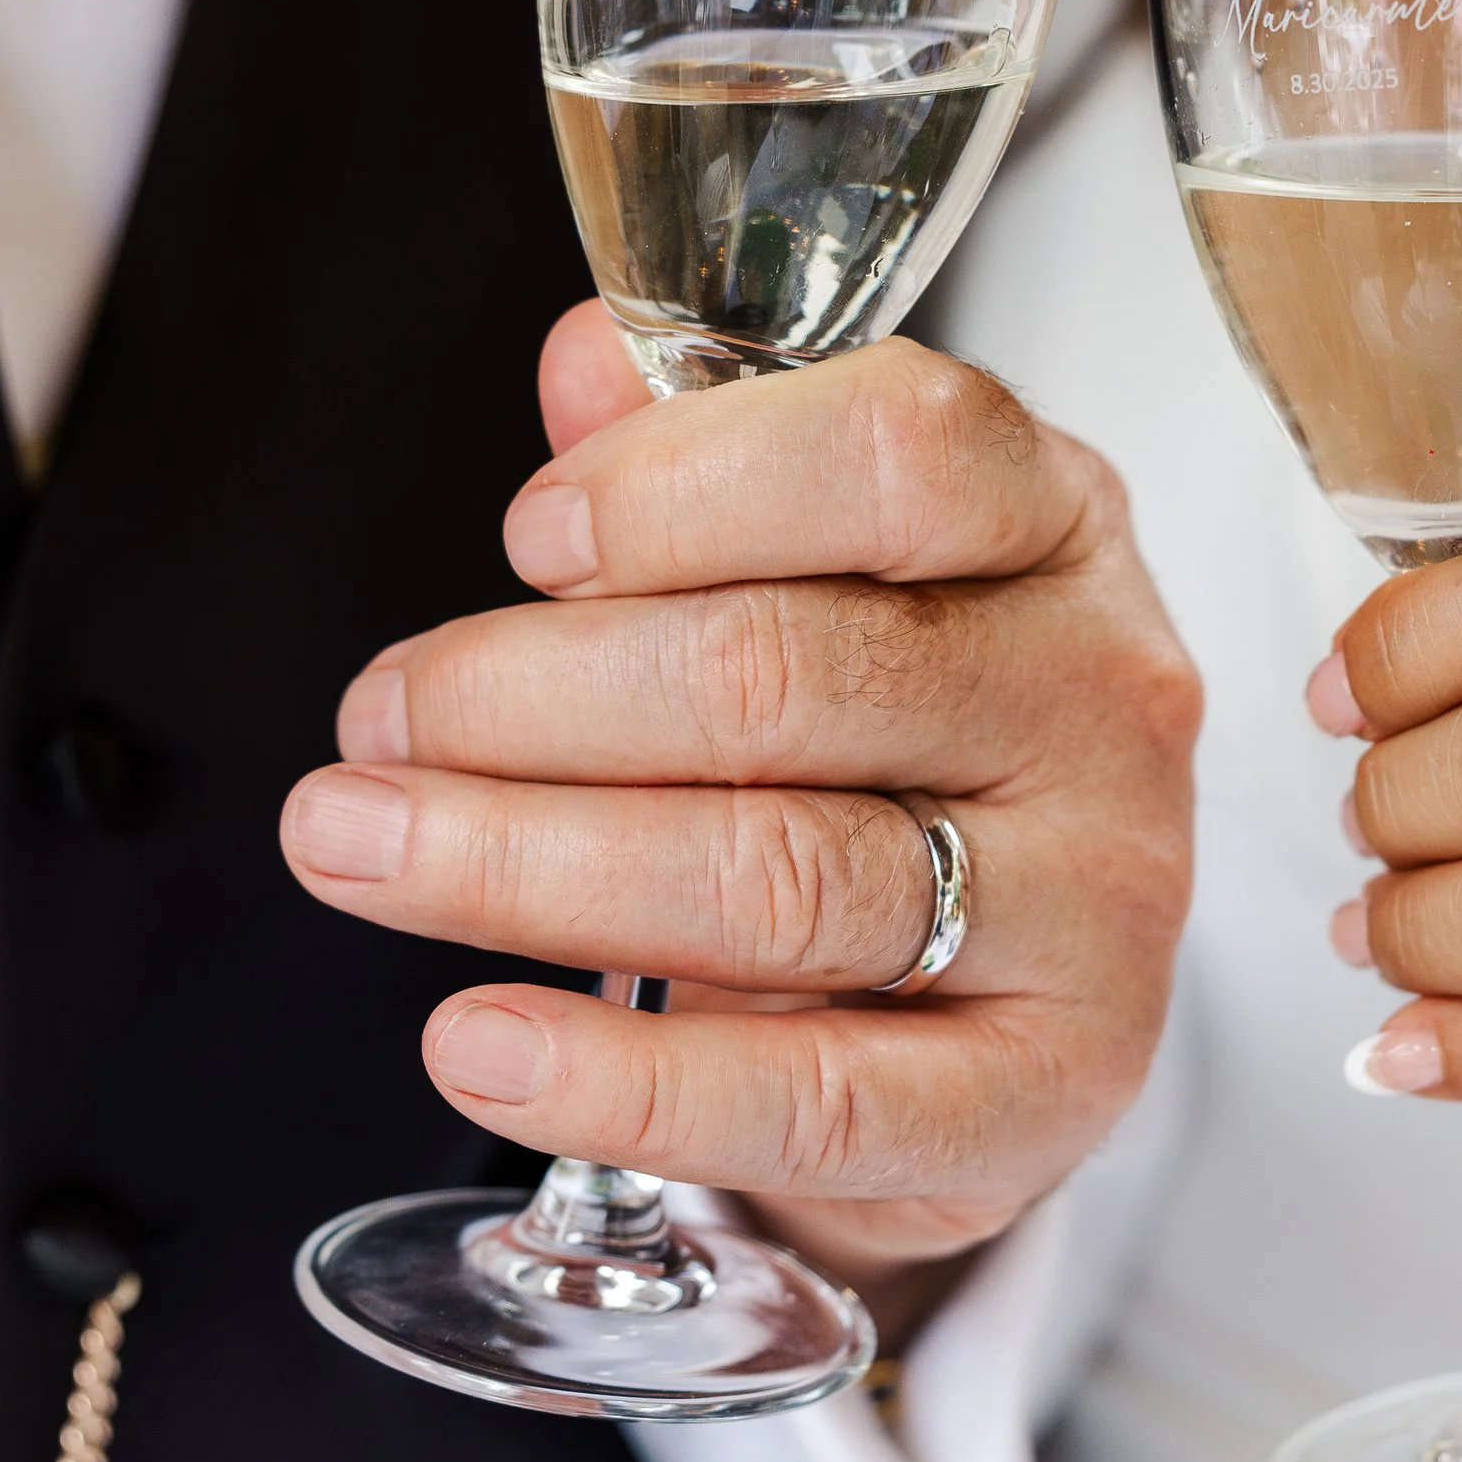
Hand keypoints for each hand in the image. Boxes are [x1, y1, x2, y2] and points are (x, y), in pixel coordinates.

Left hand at [282, 311, 1199, 1299]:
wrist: (1016, 992)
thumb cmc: (897, 739)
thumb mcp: (832, 568)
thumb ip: (709, 458)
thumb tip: (586, 365)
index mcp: (1055, 521)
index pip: (901, 451)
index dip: (685, 485)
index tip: (528, 538)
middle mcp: (1102, 697)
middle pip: (789, 672)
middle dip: (531, 694)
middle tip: (378, 720)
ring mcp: (1094, 904)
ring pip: (781, 876)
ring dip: (526, 862)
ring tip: (359, 845)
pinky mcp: (1046, 1092)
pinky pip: (812, 1096)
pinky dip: (622, 1079)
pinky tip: (477, 1043)